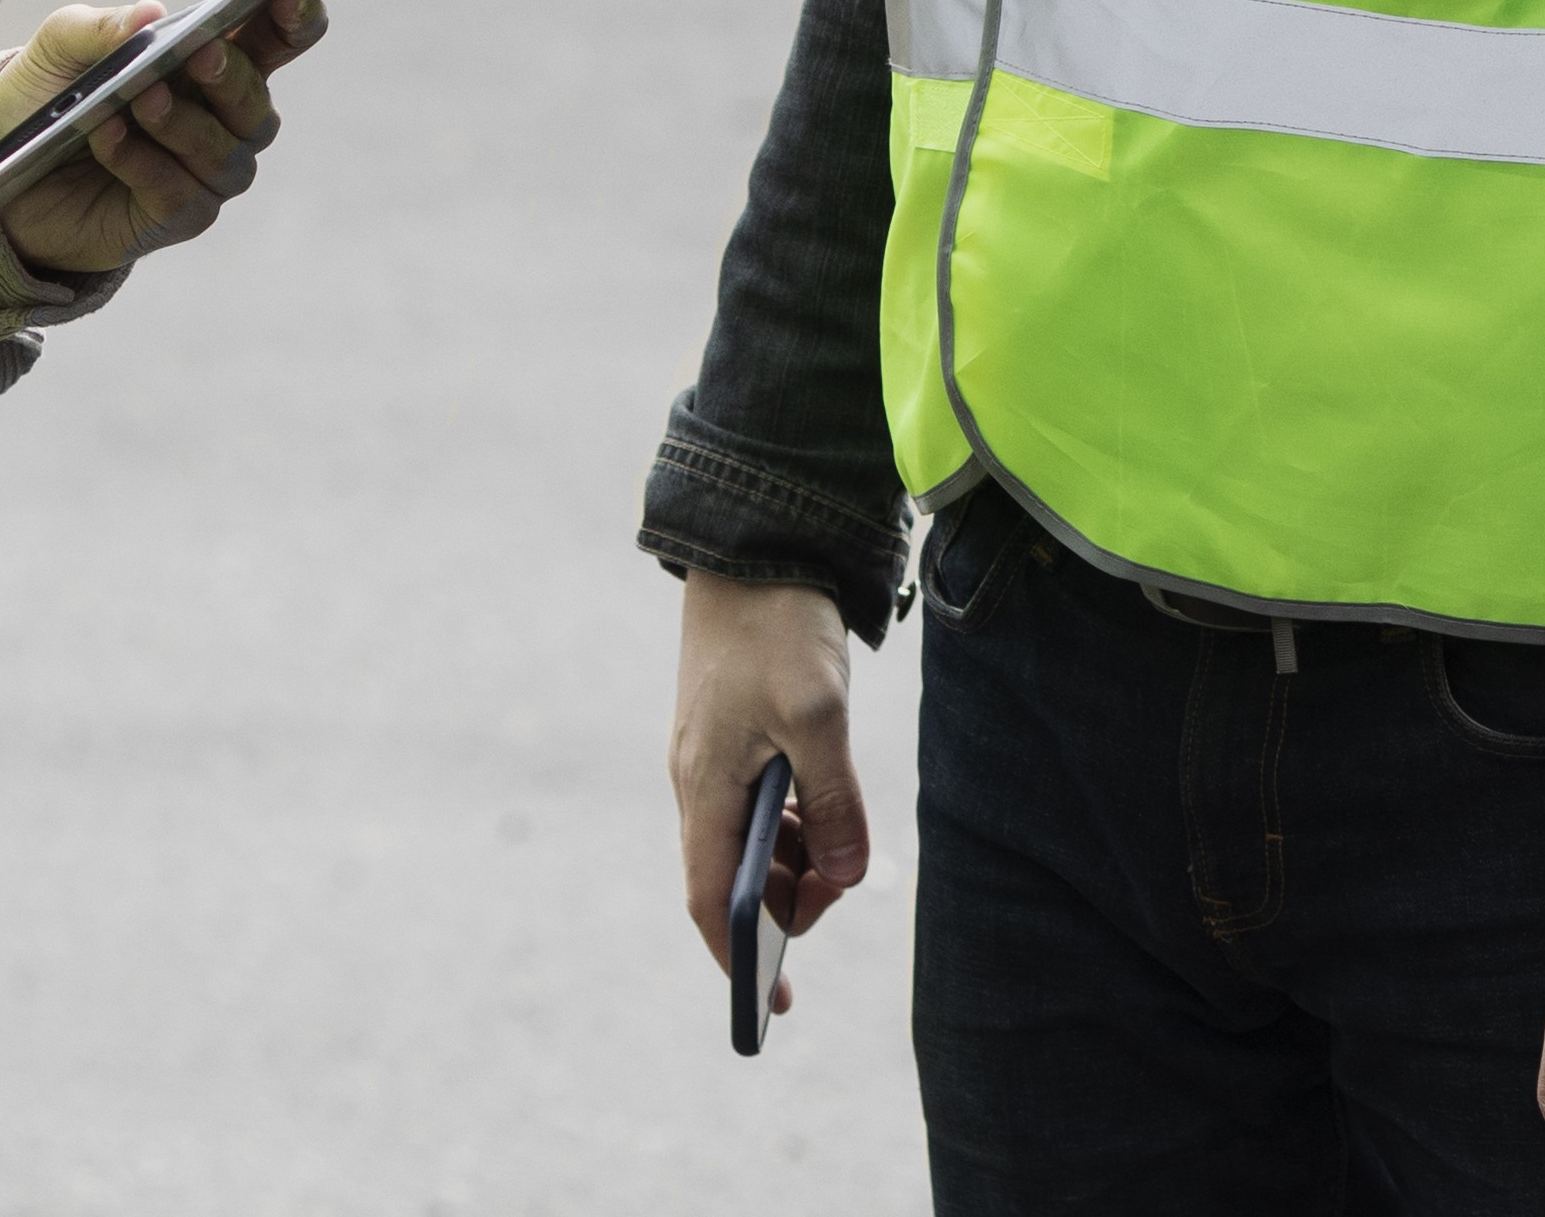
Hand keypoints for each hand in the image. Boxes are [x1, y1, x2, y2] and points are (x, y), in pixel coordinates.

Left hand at [0, 0, 318, 278]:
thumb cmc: (48, 94)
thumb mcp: (62, 45)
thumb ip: (104, 26)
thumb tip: (150, 13)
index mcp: (215, 62)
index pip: (278, 40)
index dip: (297, 17)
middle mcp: (225, 120)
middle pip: (255, 103)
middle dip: (232, 77)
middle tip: (201, 53)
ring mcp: (206, 172)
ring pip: (222, 153)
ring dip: (183, 124)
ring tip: (142, 98)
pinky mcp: (177, 217)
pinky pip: (176, 194)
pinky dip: (142, 163)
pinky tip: (107, 137)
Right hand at [671, 573, 869, 1015]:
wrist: (751, 541)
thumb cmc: (777, 626)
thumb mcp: (818, 715)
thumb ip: (833, 801)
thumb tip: (846, 874)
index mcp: (703, 788)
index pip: (712, 903)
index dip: (741, 957)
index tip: (776, 1002)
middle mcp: (697, 782)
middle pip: (736, 878)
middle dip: (791, 898)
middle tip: (847, 881)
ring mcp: (712, 757)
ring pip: (752, 841)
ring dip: (800, 857)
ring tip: (844, 839)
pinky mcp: (733, 732)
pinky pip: (760, 803)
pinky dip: (796, 819)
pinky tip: (828, 800)